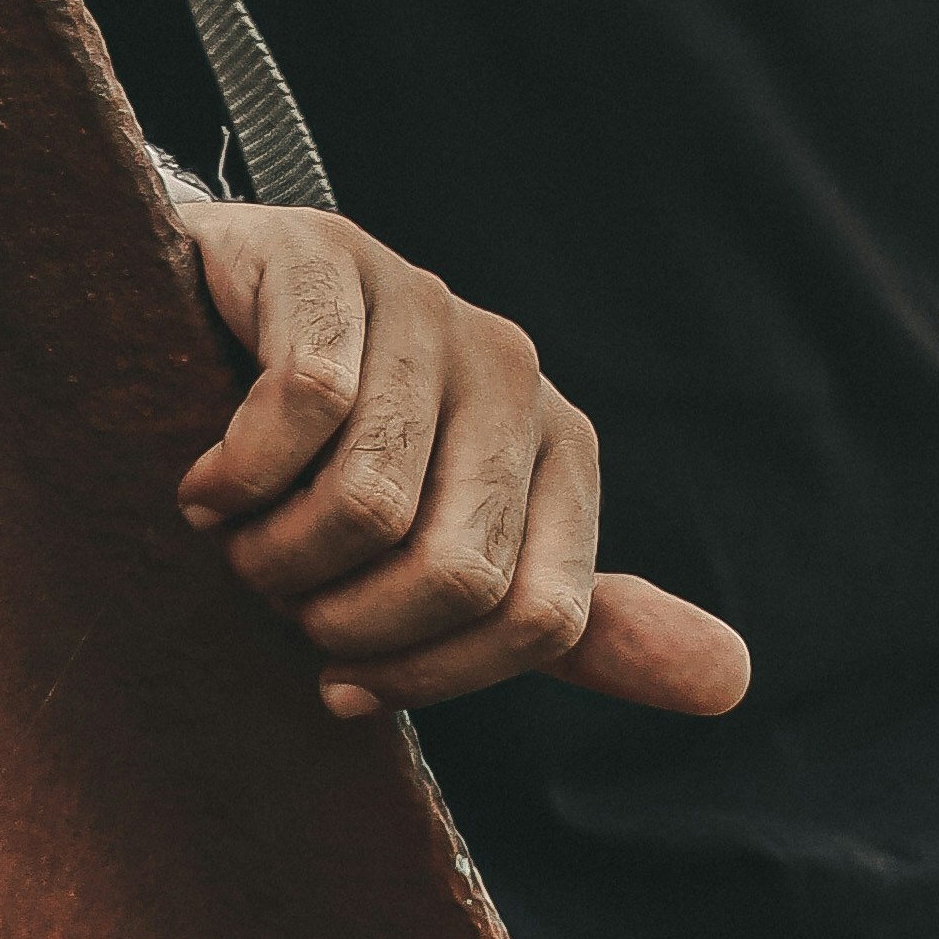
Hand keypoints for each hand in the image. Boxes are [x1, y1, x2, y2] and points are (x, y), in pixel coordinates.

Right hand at [171, 200, 751, 725]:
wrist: (214, 324)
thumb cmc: (334, 465)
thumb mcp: (461, 553)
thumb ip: (575, 627)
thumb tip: (732, 681)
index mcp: (561, 446)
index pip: (540, 619)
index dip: (426, 675)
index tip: (343, 674)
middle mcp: (510, 367)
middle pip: (455, 572)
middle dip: (341, 619)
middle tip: (280, 592)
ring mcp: (423, 302)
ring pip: (369, 503)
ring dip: (273, 555)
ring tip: (239, 534)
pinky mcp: (327, 256)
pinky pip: (306, 405)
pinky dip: (237, 476)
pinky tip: (207, 480)